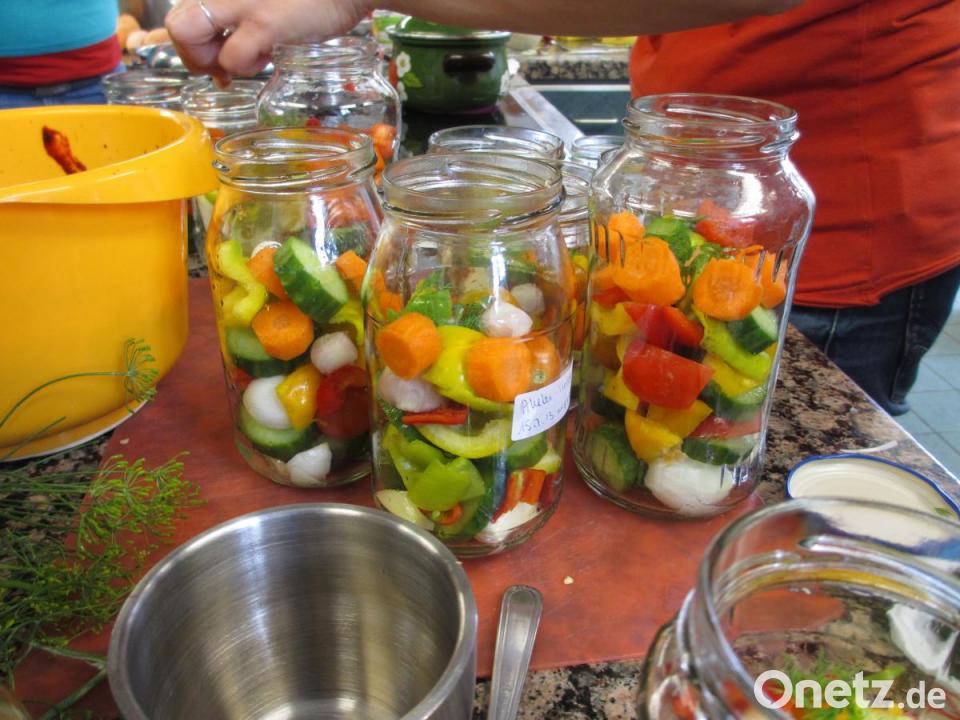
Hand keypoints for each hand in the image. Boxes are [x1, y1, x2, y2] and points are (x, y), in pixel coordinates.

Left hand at [165, 0, 371, 81]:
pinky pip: (232, 56)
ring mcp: (240, 3)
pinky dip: (244, 67)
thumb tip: (221, 66)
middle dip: (195, 56)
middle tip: (224, 65)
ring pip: (186, 34)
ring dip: (214, 60)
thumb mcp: (264, 5)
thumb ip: (238, 20)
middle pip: (176, 25)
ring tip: (248, 59)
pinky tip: (267, 58)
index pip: (178, 14)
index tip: (204, 58)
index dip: (183, 41)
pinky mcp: (264, 21)